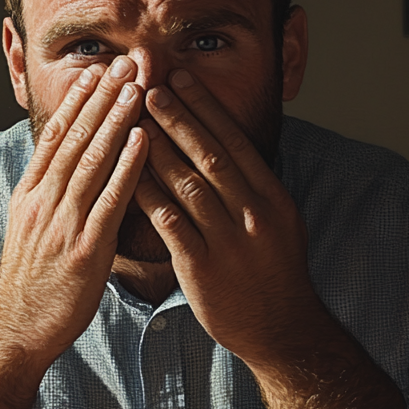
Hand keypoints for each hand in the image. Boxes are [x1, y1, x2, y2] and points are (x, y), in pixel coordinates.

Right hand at [0, 55, 147, 367]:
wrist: (16, 330)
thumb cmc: (31, 285)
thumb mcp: (31, 232)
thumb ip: (50, 199)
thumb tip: (67, 171)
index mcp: (31, 195)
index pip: (55, 137)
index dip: (77, 101)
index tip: (96, 71)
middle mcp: (44, 202)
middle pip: (74, 138)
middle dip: (100, 96)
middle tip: (123, 62)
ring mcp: (63, 223)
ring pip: (91, 159)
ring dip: (115, 119)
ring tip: (136, 86)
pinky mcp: (84, 249)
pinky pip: (109, 200)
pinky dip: (126, 166)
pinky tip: (143, 139)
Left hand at [133, 68, 317, 371]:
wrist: (281, 329)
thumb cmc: (274, 273)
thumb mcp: (279, 222)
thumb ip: (254, 186)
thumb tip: (228, 146)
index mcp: (273, 197)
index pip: (235, 141)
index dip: (205, 108)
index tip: (181, 79)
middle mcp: (254, 214)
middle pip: (210, 154)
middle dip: (177, 117)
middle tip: (149, 86)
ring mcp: (229, 240)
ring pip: (188, 184)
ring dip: (158, 149)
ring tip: (133, 122)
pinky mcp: (203, 267)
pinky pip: (169, 223)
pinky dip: (148, 195)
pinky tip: (128, 175)